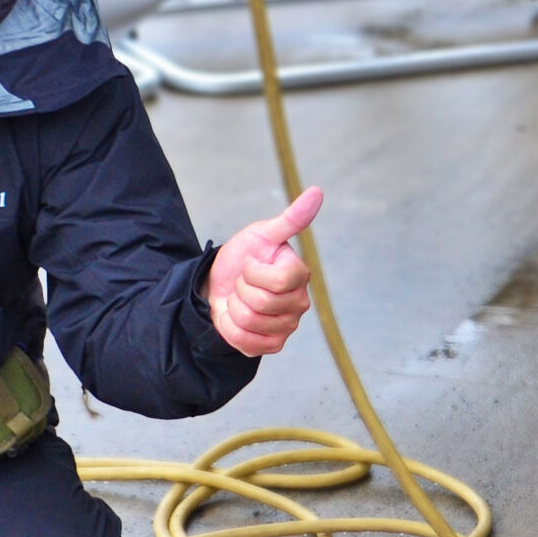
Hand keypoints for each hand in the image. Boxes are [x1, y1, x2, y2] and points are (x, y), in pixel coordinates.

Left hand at [207, 185, 321, 356]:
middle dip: (240, 289)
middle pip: (261, 303)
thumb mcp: (261, 234)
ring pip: (250, 321)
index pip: (278, 282)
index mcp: (300, 275)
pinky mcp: (273, 345)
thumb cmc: (243, 256)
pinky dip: (230, 328)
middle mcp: (300, 302)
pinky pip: (245, 341)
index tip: (250, 265)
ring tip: (239, 299)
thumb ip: (291, 218)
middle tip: (242, 283)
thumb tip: (317, 191)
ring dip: (233, 307)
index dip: (252, 272)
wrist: (220, 283)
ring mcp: (288, 326)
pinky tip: (235, 317)